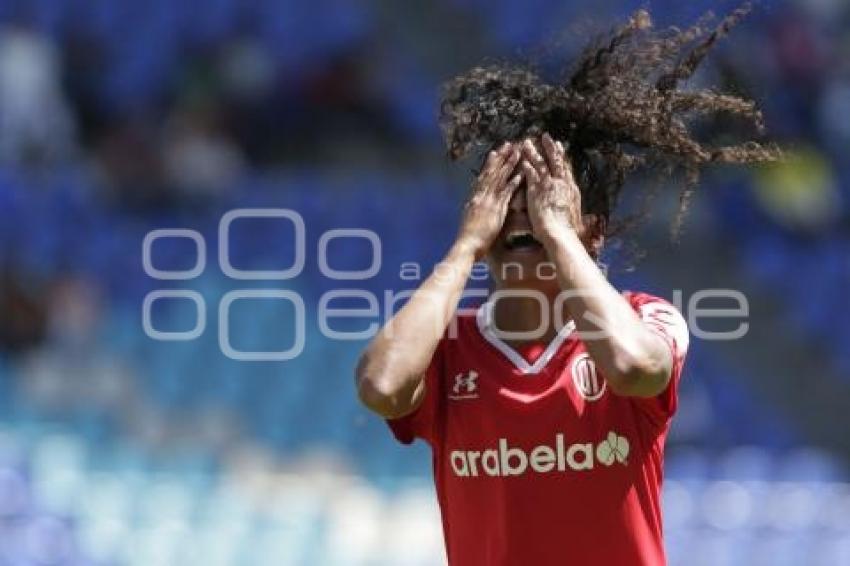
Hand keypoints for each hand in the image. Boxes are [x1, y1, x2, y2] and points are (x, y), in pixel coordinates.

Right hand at [458, 142, 521, 258]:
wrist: (466, 245)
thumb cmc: (468, 239)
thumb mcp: (469, 221)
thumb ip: (475, 212)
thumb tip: (477, 209)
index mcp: (474, 199)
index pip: (483, 177)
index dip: (490, 164)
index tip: (496, 153)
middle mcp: (480, 196)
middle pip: (491, 173)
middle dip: (500, 158)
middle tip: (508, 145)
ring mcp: (488, 201)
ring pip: (499, 178)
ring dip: (508, 164)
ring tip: (516, 152)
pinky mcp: (496, 209)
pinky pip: (506, 193)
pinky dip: (513, 182)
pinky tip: (521, 174)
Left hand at [520, 134, 582, 242]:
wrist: (559, 232)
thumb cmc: (569, 231)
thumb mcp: (579, 220)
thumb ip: (583, 217)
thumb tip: (592, 220)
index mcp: (571, 189)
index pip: (566, 168)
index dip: (562, 156)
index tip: (559, 146)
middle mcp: (561, 183)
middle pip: (556, 160)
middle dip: (550, 147)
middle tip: (545, 136)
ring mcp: (549, 185)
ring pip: (541, 163)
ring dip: (533, 152)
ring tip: (527, 142)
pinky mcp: (537, 190)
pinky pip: (530, 173)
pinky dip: (526, 164)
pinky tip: (521, 158)